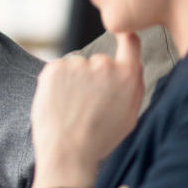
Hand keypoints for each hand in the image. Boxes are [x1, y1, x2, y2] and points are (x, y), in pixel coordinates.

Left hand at [30, 32, 143, 187]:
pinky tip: (58, 104)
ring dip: (73, 82)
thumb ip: (133, 87)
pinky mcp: (54, 68)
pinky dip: (55, 84)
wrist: (68, 153)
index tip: (120, 35)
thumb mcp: (130, 116)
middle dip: (93, 77)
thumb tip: (133, 66)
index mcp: (128, 75)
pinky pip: (57, 71)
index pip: (130, 42)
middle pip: (99, 62)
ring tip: (71, 109)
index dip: (125, 37)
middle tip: (86, 104)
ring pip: (76, 68)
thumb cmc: (100, 139)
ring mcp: (77, 64)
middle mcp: (104, 64)